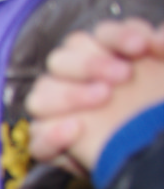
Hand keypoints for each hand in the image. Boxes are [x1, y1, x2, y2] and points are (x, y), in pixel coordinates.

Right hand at [27, 19, 163, 171]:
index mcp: (102, 59)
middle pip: (61, 60)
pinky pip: (37, 140)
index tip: (141, 46)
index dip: (117, 37)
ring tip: (103, 98)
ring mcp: (57, 115)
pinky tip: (76, 129)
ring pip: (41, 97)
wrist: (158, 151)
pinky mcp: (50, 146)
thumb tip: (158, 39)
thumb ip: (162, 48)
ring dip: (70, 94)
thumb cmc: (161, 109)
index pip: (96, 37)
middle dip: (91, 64)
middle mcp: (73, 83)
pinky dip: (52, 135)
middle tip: (123, 76)